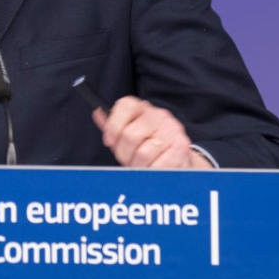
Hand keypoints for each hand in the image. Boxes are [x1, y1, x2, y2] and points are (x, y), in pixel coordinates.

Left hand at [92, 96, 212, 168]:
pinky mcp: (181, 146)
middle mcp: (158, 115)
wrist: (180, 159)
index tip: (109, 141)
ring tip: (144, 165)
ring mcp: (172, 129)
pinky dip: (152, 172)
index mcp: (142, 108)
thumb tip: (97, 113)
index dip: (113, 125)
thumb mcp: (129, 134)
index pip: (125, 106)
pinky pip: (157, 165)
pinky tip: (156, 168)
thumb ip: (113, 126)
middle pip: (129, 135)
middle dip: (124, 154)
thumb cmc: (149, 147)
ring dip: (139, 166)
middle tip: (129, 160)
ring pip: (143, 153)